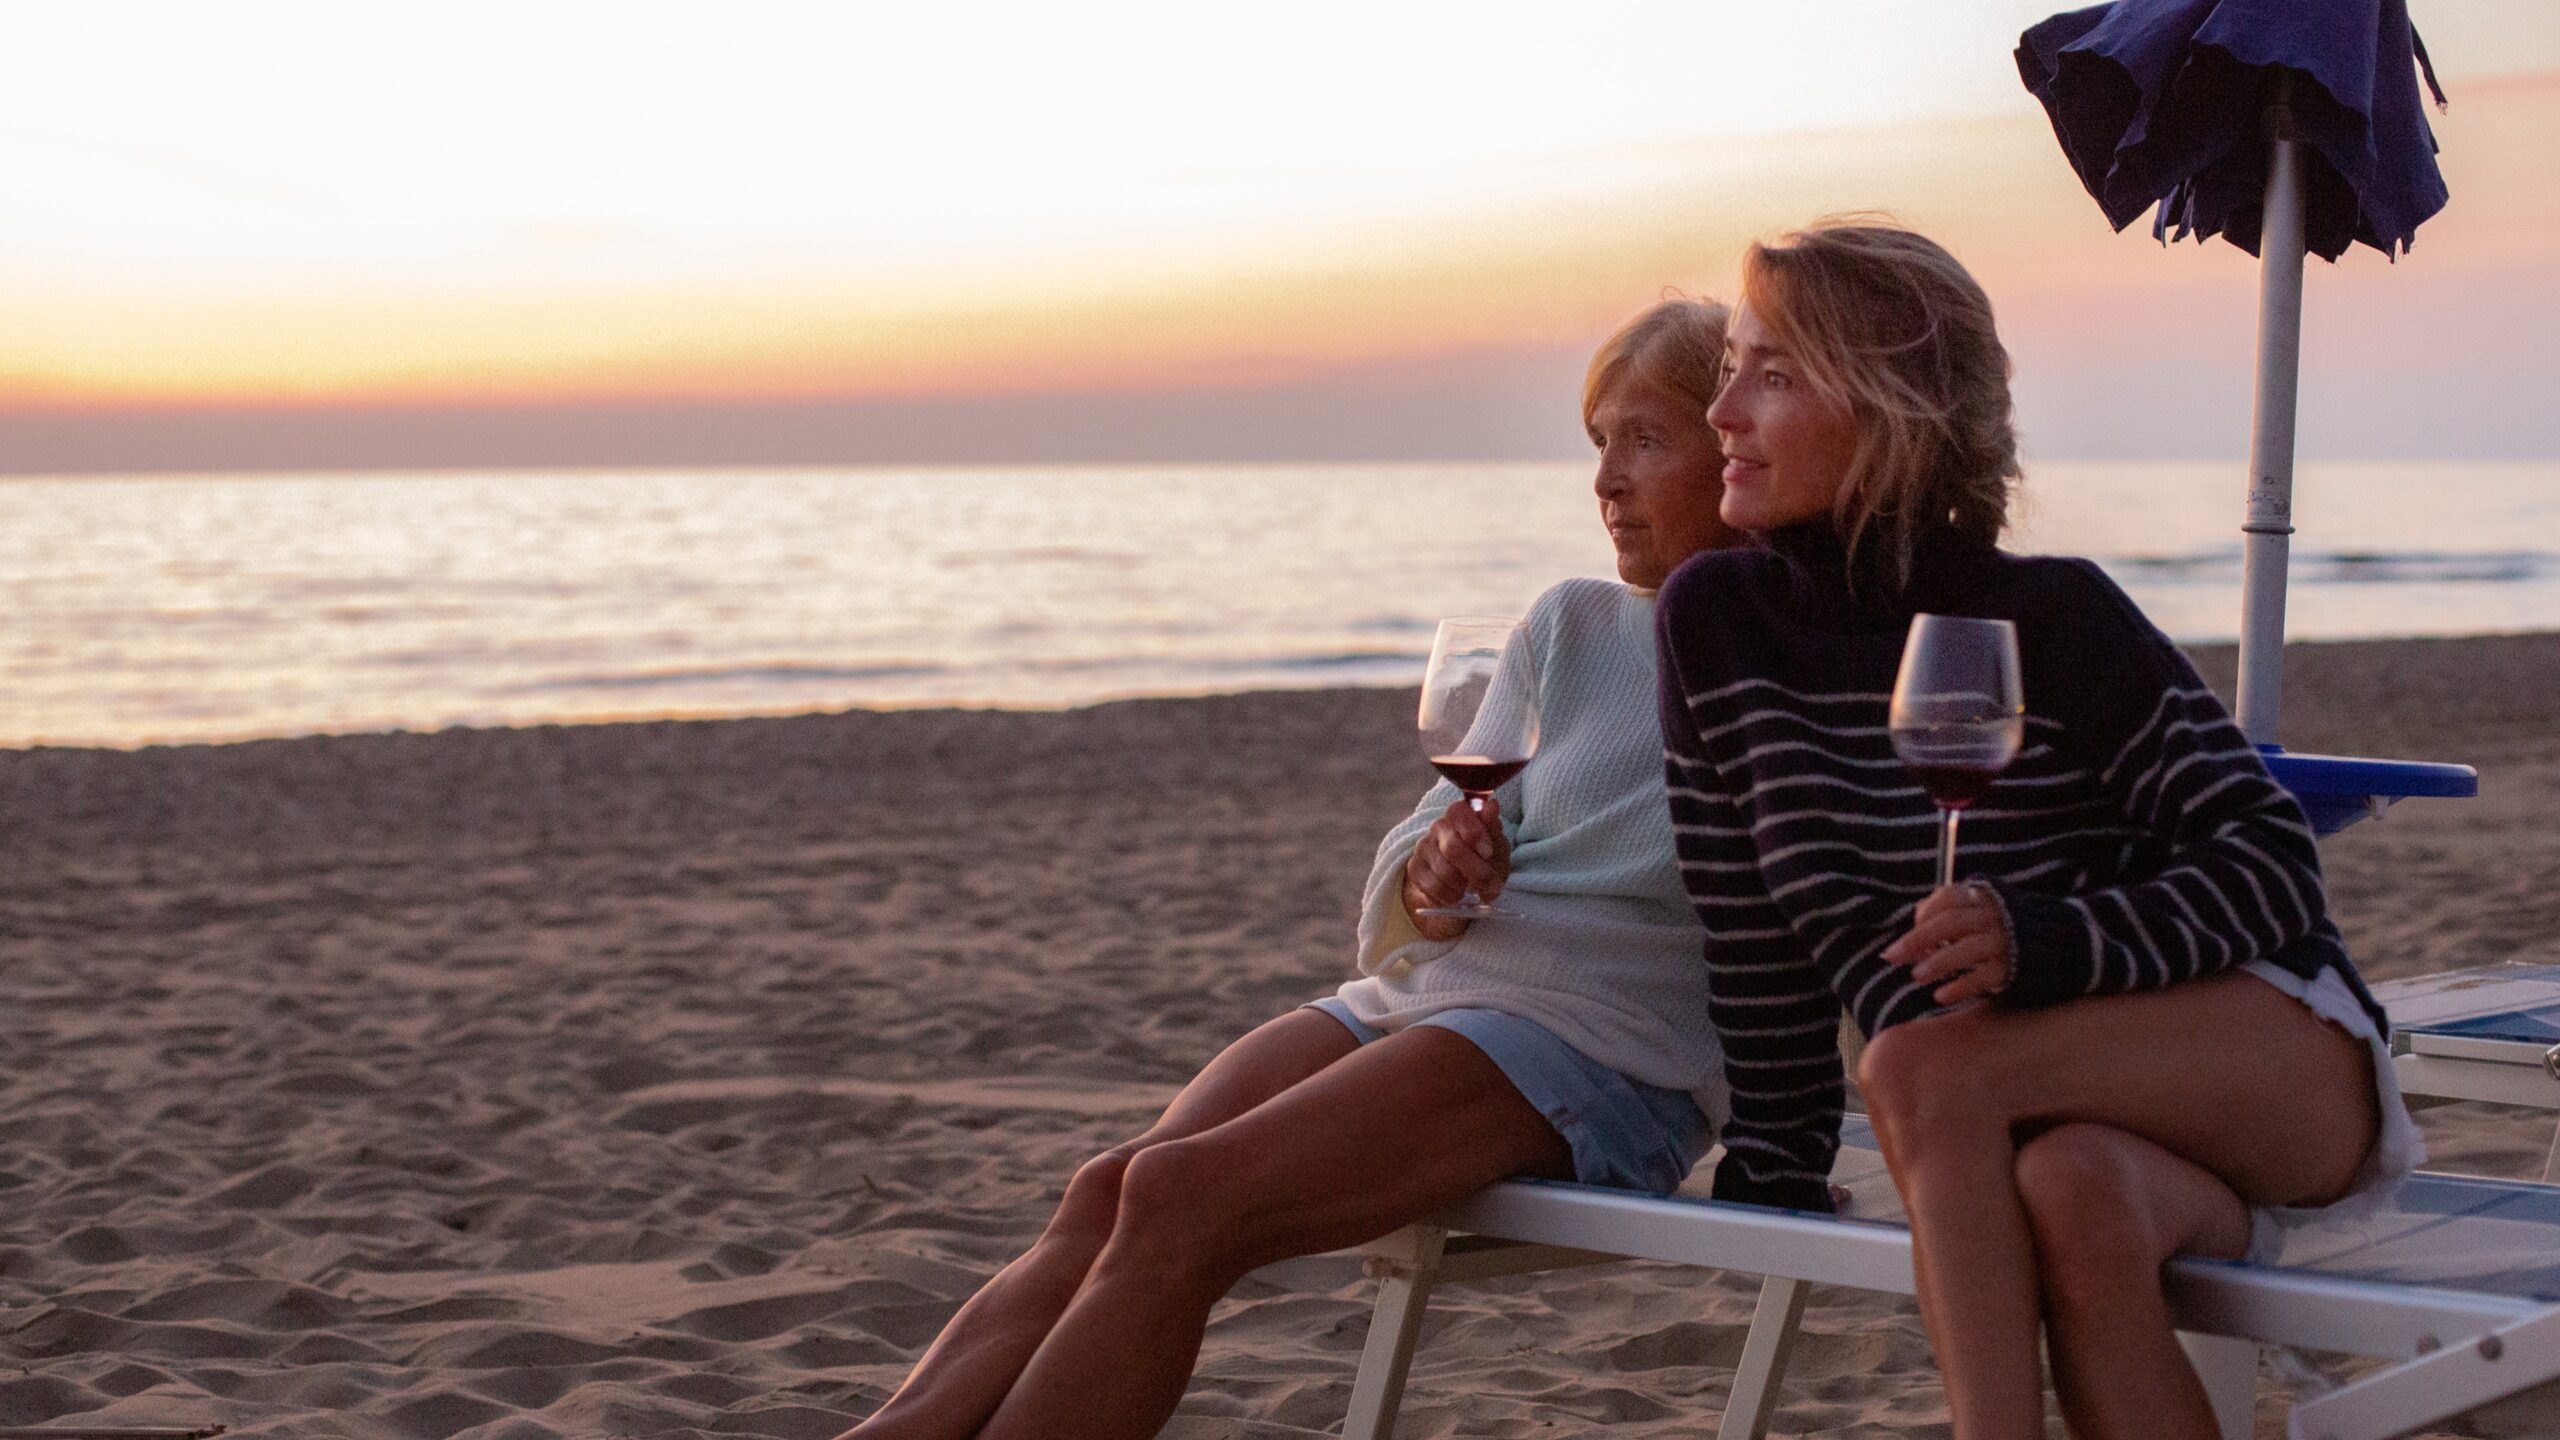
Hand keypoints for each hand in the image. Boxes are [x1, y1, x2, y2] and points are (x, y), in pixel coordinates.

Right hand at [1402, 795, 1511, 941]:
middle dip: (1476, 870)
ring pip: (1445, 871)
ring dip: (1465, 886)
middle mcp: (1439, 827)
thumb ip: (1493, 830)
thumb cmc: (1484, 863)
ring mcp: (1423, 847)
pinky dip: (1450, 896)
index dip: (1475, 833)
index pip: (1458, 812)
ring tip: (1472, 890)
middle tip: (1490, 883)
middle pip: (1453, 847)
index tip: (1488, 853)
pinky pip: (1433, 886)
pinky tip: (1456, 895)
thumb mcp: (1497, 849)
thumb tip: (1492, 805)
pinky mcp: (1414, 869)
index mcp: (1460, 815)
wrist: (1464, 890)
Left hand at [1881, 880, 2012, 1004]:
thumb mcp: (1977, 909)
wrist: (2051, 942)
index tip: (1910, 929)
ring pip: (1968, 949)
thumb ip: (1947, 911)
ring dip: (1939, 962)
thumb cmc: (1998, 926)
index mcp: (1982, 897)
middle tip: (1891, 957)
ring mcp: (2004, 942)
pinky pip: (1984, 978)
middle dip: (1918, 939)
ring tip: (1916, 976)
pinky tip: (1940, 996)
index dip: (1925, 913)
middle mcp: (1993, 917)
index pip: (1948, 897)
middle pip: (1952, 923)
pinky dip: (1961, 987)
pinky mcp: (2012, 969)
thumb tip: (1915, 920)